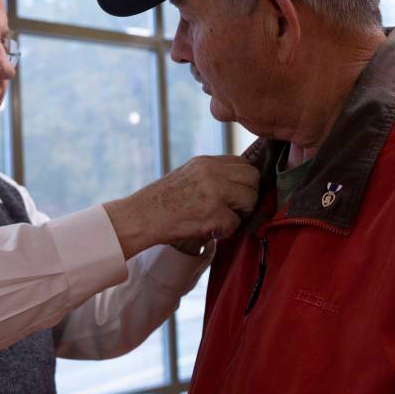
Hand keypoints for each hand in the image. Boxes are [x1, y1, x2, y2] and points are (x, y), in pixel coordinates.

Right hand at [103, 155, 259, 258]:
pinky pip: (236, 224)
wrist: (142, 217)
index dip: (244, 181)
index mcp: (206, 162)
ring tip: (220, 219)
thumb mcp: (188, 175)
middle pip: (252, 179)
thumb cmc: (161, 201)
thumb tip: (240, 183)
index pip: (244, 164)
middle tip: (233, 209)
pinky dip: (225, 231)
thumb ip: (213, 175)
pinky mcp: (214, 214)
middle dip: (248, 196)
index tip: (238, 193)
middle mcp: (212, 173)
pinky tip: (209, 229)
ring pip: (250, 200)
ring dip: (239, 214)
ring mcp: (214, 192)